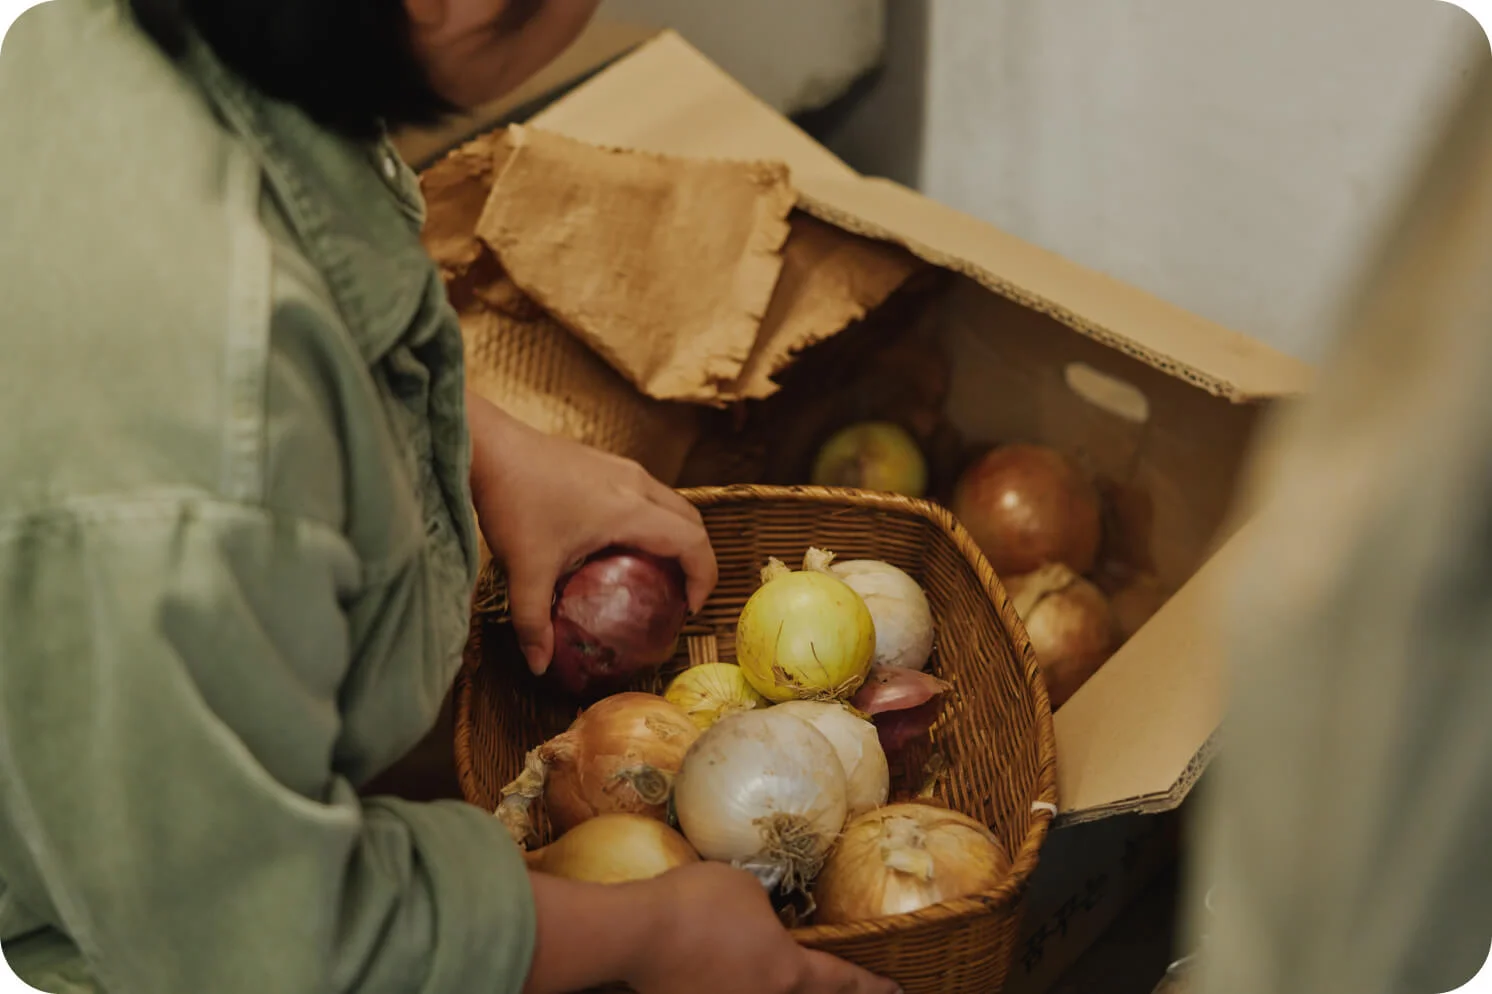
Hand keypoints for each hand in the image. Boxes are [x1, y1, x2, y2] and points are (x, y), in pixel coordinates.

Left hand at [467, 391, 716, 673]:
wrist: (487, 445)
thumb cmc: (511, 500)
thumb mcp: (525, 569)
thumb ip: (534, 622)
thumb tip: (539, 665)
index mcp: (630, 510)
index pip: (693, 542)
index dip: (704, 577)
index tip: (689, 608)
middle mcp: (636, 484)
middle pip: (692, 521)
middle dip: (697, 559)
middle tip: (679, 595)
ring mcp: (622, 468)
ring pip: (671, 503)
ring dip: (675, 537)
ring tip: (656, 572)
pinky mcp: (606, 462)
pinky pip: (648, 494)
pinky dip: (654, 521)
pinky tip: (620, 544)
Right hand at [626, 863, 901, 993]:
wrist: (638, 933)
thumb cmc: (700, 903)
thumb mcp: (747, 888)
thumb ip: (766, 910)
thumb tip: (762, 921)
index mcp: (788, 972)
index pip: (842, 980)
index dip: (871, 985)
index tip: (896, 990)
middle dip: (824, 992)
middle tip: (835, 985)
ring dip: (770, 987)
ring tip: (762, 966)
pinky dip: (730, 986)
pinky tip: (718, 974)